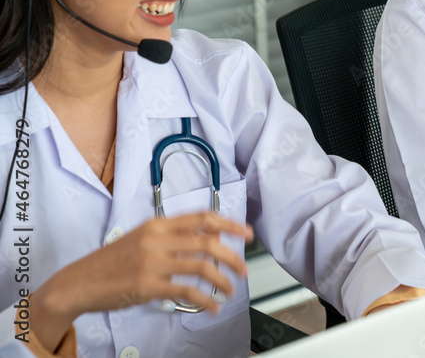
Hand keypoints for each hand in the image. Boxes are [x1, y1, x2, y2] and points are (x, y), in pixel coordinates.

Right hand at [32, 212, 252, 351]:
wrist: (79, 282)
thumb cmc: (112, 262)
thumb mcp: (143, 238)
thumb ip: (173, 236)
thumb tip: (209, 238)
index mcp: (157, 224)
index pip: (202, 217)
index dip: (229, 224)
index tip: (246, 233)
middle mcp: (157, 239)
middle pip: (208, 242)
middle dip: (232, 255)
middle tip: (244, 268)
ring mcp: (153, 262)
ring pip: (202, 266)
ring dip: (223, 279)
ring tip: (230, 289)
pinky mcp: (148, 286)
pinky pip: (187, 291)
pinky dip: (206, 300)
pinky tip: (212, 306)